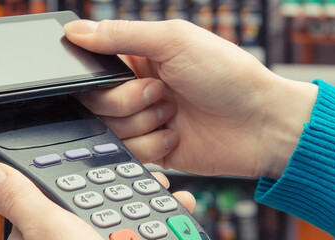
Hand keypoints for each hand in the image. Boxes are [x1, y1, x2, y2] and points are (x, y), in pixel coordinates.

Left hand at [0, 162, 195, 239]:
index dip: (70, 177)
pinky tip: (176, 210)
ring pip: (123, 221)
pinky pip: (144, 235)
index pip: (48, 201)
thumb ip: (20, 201)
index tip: (90, 159)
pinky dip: (164, 223)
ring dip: (147, 202)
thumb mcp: (50, 232)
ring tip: (163, 187)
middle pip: (93, 208)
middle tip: (138, 171)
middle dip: (119, 188)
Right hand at [65, 20, 317, 177]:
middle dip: (128, 100)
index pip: (93, 66)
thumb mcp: (174, 41)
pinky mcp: (151, 149)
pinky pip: (128, 152)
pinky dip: (152, 145)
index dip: (98, 76)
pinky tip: (176, 135)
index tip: (122, 76)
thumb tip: (75, 30)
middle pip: (96, 101)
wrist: (260, 124)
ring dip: (143, 123)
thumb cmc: (227, 75)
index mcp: (138, 57)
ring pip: (109, 128)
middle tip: (161, 93)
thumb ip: (121, 35)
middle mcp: (136, 88)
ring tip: (174, 114)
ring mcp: (143, 120)